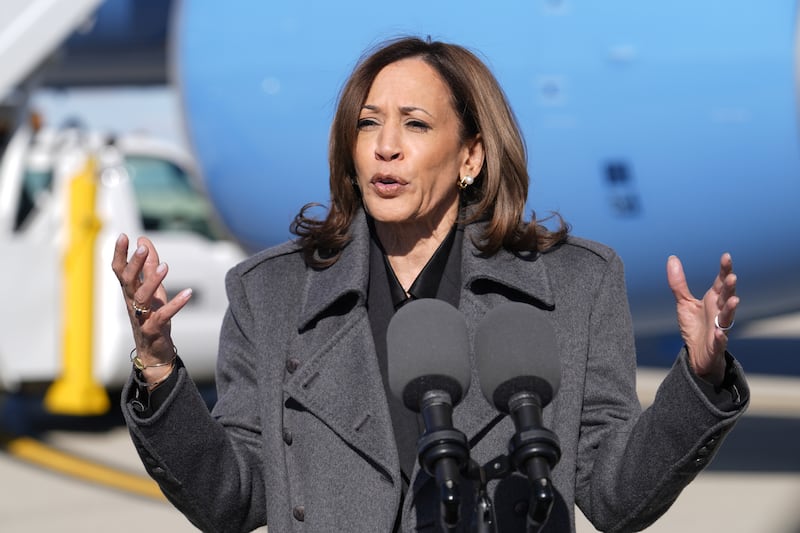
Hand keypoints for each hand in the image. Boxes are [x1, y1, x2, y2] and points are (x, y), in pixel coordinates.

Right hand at [111, 234, 192, 383]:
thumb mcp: (153, 289)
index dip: (120, 254)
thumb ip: (149, 266)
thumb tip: (144, 240)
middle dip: (134, 264)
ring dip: (152, 281)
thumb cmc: (151, 316)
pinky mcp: (153, 329)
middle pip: (128, 281)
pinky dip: (176, 304)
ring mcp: (141, 316)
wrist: (154, 351)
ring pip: (142, 297)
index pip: (119, 270)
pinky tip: (189, 293)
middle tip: (142, 248)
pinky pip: (162, 316)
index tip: (124, 236)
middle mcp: (131, 302)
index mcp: (129, 292)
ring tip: (165, 267)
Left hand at [666, 253, 738, 384]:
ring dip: (730, 309)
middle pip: (726, 297)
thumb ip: (679, 283)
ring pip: (727, 317)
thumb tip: (672, 258)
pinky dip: (721, 337)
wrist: (697, 353)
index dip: (725, 270)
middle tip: (732, 277)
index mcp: (713, 300)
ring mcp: (720, 328)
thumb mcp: (684, 302)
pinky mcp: (716, 344)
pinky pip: (720, 341)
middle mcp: (719, 312)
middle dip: (730, 288)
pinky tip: (719, 333)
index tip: (726, 256)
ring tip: (734, 300)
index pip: (721, 282)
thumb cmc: (695, 325)